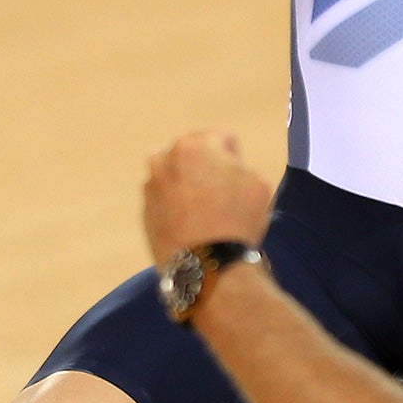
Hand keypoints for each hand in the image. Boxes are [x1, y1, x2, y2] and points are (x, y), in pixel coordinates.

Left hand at [143, 131, 271, 265]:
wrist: (208, 264)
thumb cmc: (237, 219)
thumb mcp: (257, 182)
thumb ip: (238, 164)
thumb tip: (225, 167)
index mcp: (194, 144)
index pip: (222, 137)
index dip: (237, 156)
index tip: (241, 178)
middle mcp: (164, 159)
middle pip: (193, 151)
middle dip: (207, 164)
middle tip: (223, 190)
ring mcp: (150, 186)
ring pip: (174, 174)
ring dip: (188, 182)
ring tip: (206, 206)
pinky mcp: (144, 211)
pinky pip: (165, 198)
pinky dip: (176, 204)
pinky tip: (194, 223)